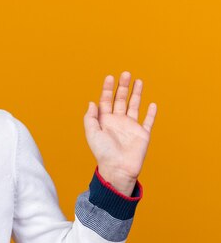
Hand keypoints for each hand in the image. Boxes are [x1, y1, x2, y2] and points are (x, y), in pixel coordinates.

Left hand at [83, 71, 156, 195]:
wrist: (118, 168)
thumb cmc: (103, 153)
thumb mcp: (92, 133)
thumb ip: (91, 118)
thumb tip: (92, 102)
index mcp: (105, 121)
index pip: (106, 101)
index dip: (107, 89)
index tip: (109, 77)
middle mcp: (118, 122)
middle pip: (120, 100)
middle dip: (122, 87)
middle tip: (125, 73)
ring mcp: (131, 127)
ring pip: (134, 106)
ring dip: (136, 93)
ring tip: (138, 80)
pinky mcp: (142, 134)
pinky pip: (148, 121)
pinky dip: (151, 113)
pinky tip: (152, 104)